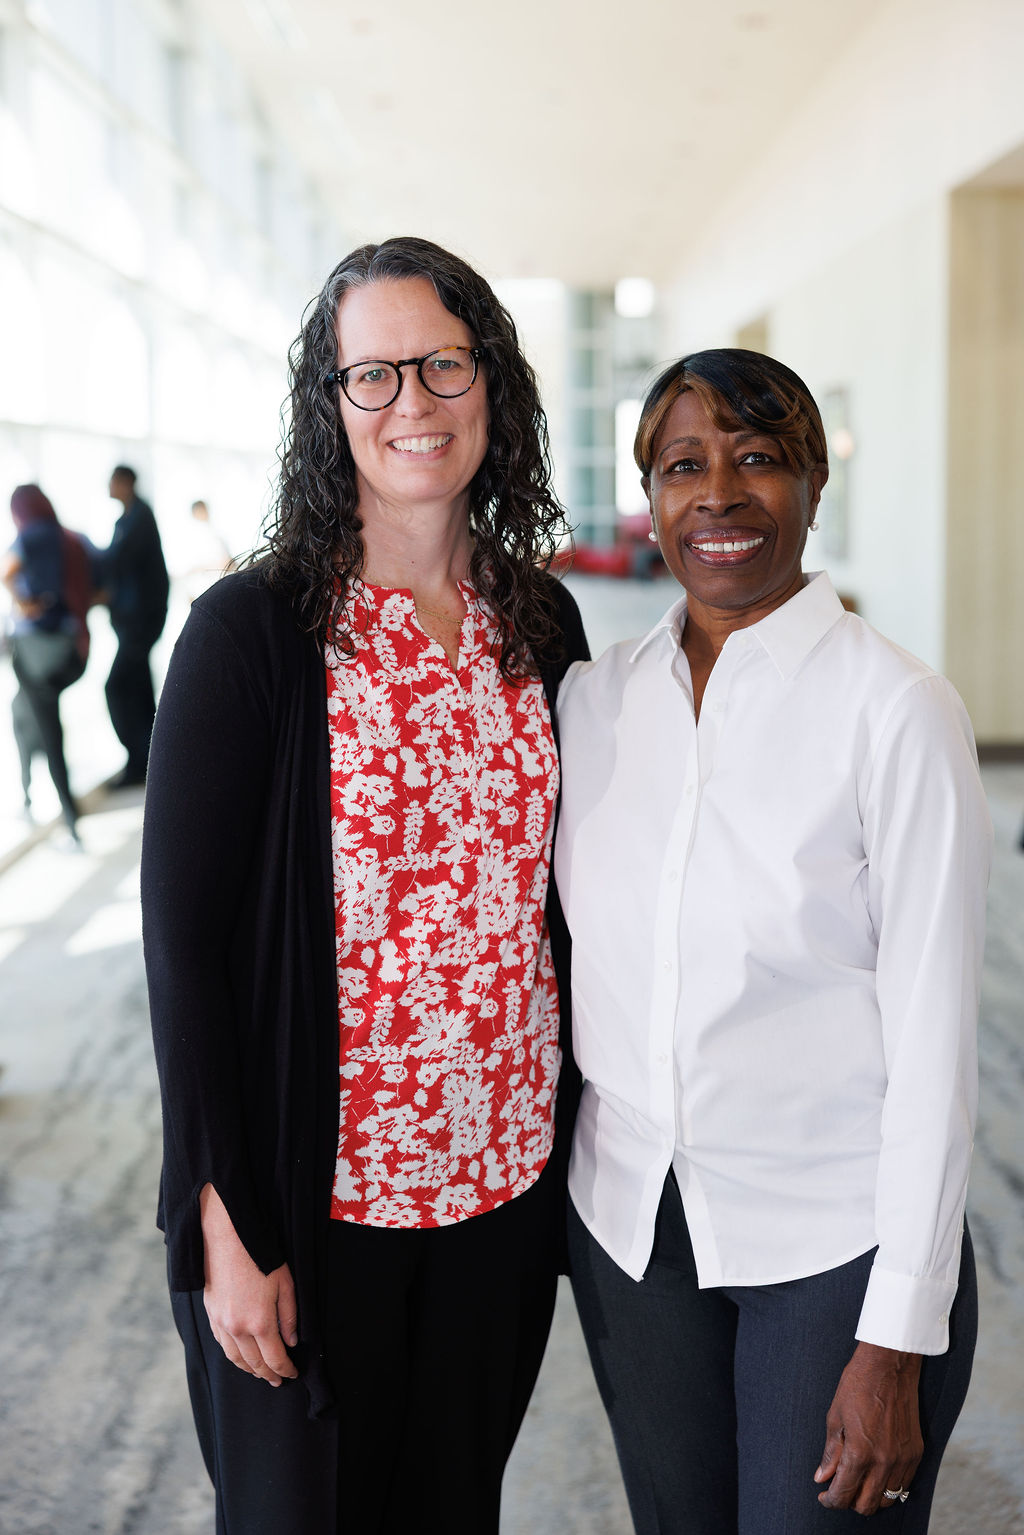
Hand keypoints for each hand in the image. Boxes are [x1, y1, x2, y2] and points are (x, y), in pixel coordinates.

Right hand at [199, 1184, 298, 1386]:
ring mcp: (221, 1323)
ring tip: (260, 1373)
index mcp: (260, 1322)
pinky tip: (240, 1355)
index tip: (293, 1374)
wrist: (226, 1237)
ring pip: (235, 1358)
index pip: (275, 1358)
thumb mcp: (285, 1284)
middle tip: (278, 1380)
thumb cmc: (260, 1256)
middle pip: (254, 1363)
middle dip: (268, 1374)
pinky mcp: (210, 1314)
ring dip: (249, 1369)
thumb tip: (291, 1342)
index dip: (285, 1370)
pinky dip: (233, 1355)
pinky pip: (222, 1344)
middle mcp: (237, 1328)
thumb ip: (288, 1317)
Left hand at [814, 1342, 922, 1513]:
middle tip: (839, 1488)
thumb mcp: (835, 1417)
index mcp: (860, 1453)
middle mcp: (884, 1462)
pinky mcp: (916, 1453)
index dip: (831, 1500)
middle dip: (849, 1501)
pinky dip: (888, 1485)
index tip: (824, 1496)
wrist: (889, 1365)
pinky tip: (877, 1473)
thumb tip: (822, 1478)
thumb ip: (830, 1453)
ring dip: (871, 1496)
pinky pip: (903, 1484)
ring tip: (858, 1481)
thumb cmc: (857, 1385)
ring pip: (887, 1499)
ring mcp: (903, 1459)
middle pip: (867, 1505)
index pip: (844, 1494)